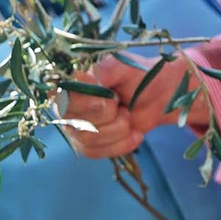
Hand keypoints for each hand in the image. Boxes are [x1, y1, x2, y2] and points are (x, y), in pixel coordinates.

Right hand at [61, 55, 206, 158]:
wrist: (156, 95)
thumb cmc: (136, 77)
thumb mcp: (123, 67)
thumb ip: (103, 70)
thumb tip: (81, 78)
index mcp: (70, 84)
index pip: (63, 101)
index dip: (87, 104)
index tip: (112, 98)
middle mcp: (67, 107)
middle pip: (78, 125)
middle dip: (108, 116)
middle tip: (121, 103)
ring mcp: (76, 127)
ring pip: (89, 140)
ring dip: (118, 129)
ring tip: (128, 115)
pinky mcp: (90, 144)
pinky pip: (96, 152)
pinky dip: (121, 144)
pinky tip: (135, 133)